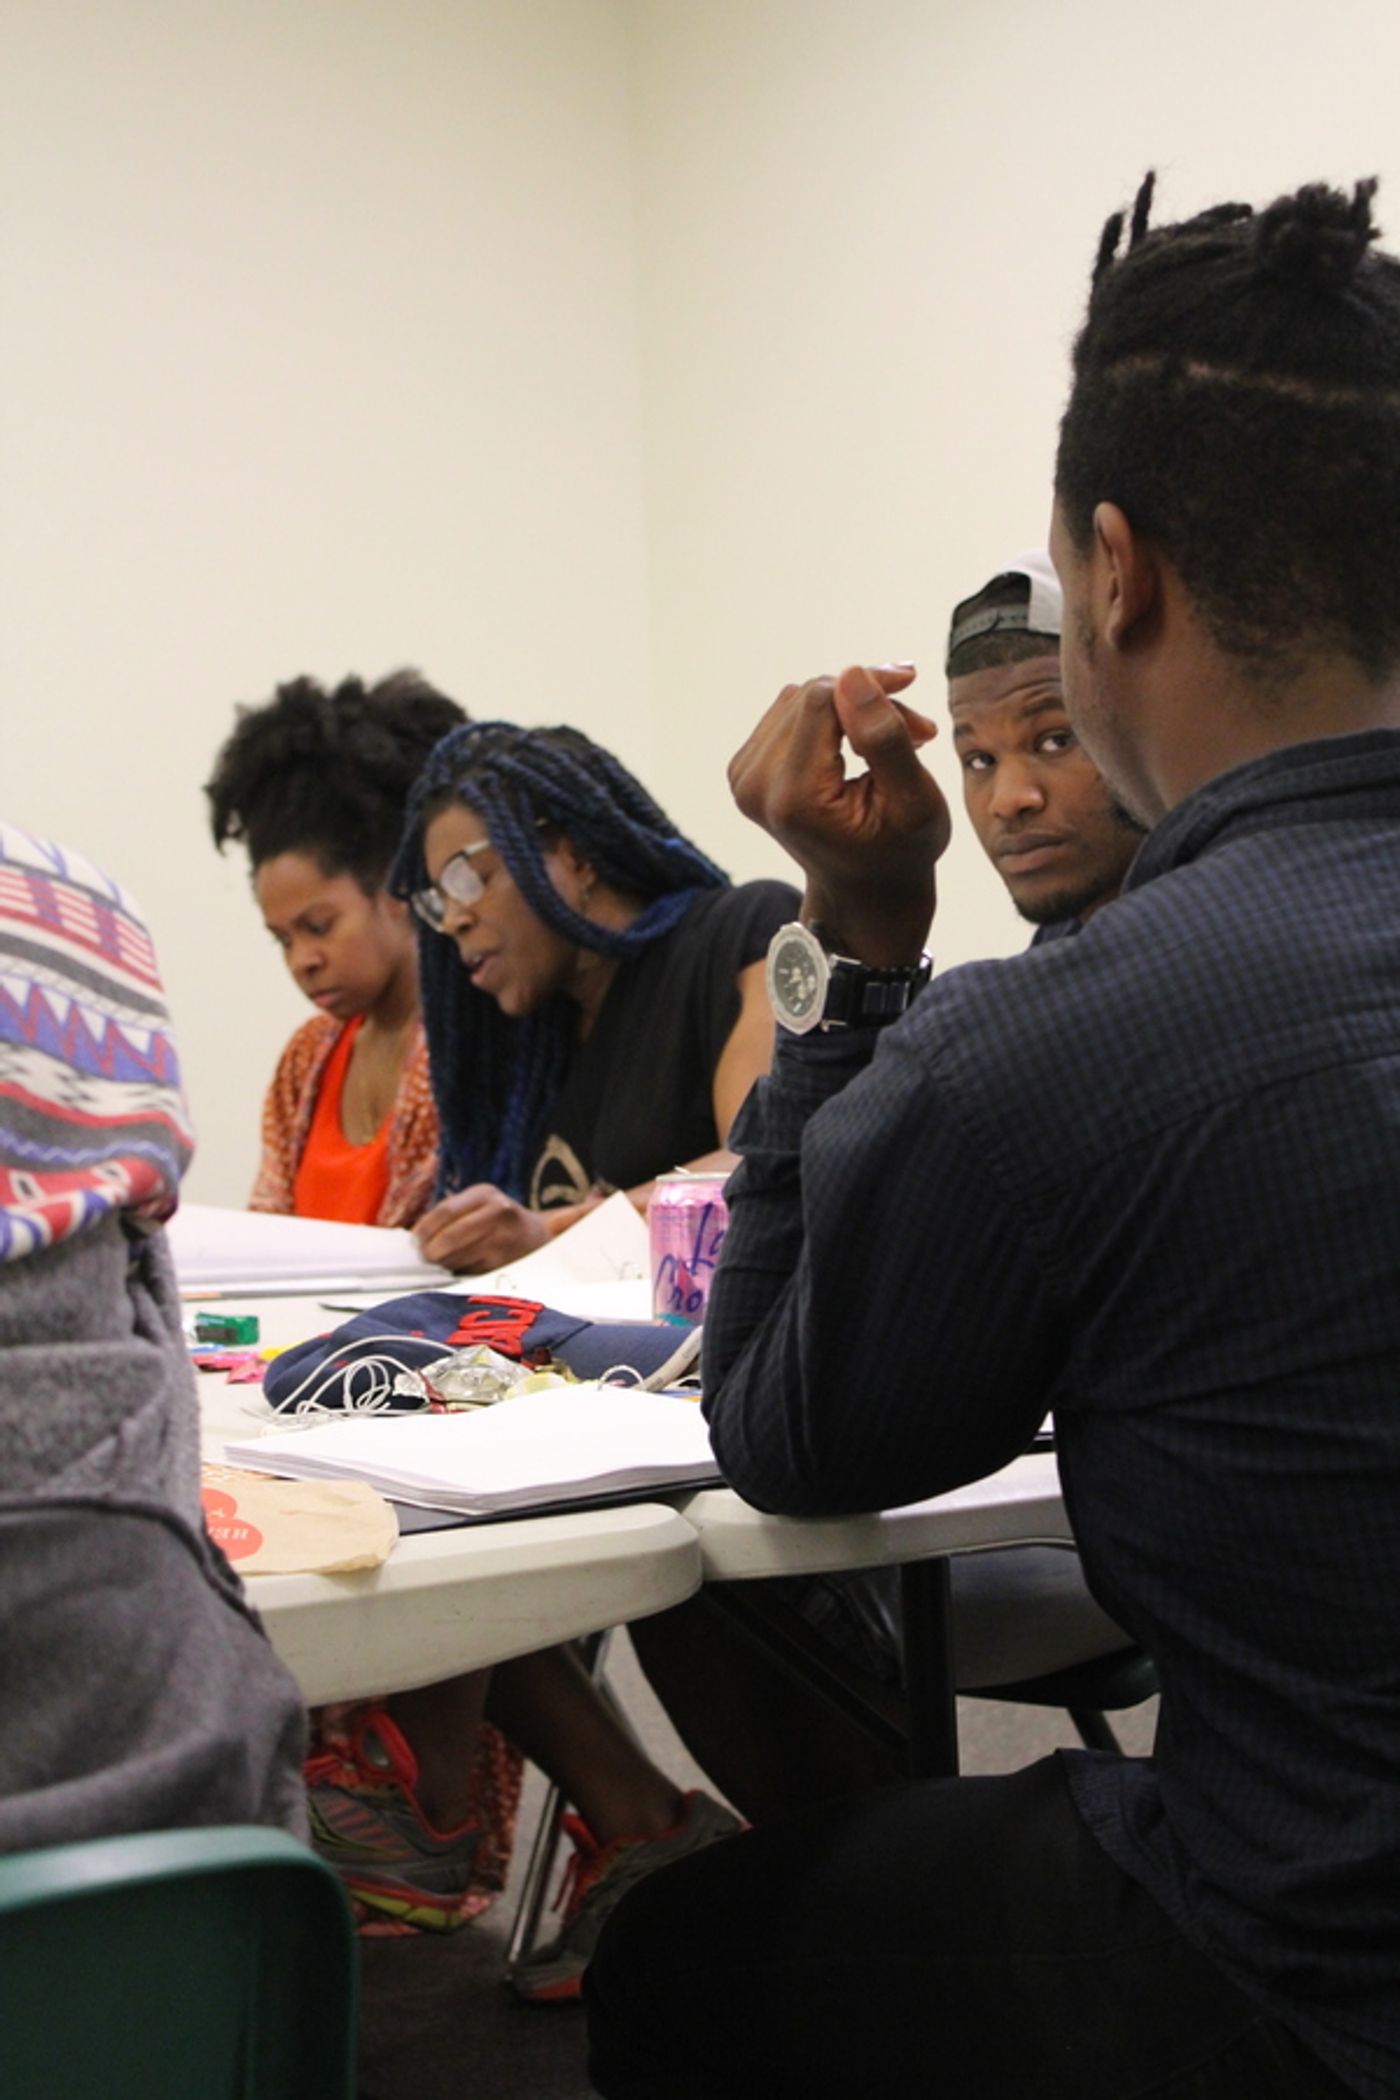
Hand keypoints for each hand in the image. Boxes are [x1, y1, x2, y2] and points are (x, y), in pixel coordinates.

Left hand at [414, 1185, 551, 1271]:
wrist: (538, 1238)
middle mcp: (498, 1212)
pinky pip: (472, 1270)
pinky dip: (460, 1271)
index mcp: (484, 1194)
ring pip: (459, 1256)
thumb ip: (450, 1215)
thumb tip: (415, 1238)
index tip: (414, 1242)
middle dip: (431, 1250)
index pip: (445, 1211)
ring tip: (443, 1261)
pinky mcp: (506, 1262)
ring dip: (444, 1263)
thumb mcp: (479, 1205)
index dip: (425, 1229)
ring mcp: (504, 1238)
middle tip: (424, 1257)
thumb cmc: (497, 1221)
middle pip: (451, 1235)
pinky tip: (462, 1266)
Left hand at [728, 664, 950, 963]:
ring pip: (800, 699)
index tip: (910, 685)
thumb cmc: (899, 852)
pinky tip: (859, 743)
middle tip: (916, 728)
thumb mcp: (913, 801)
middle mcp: (755, 786)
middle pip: (810, 696)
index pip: (820, 700)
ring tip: (895, 740)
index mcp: (793, 798)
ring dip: (850, 708)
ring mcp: (745, 778)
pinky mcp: (746, 770)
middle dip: (866, 700)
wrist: (866, 891)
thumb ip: (884, 737)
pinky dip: (830, 719)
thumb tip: (853, 674)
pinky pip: (789, 713)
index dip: (869, 684)